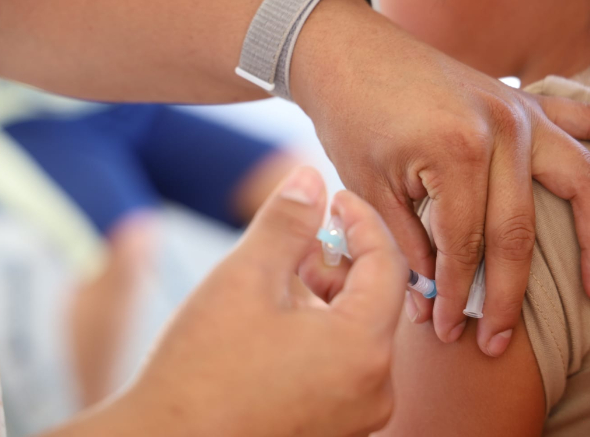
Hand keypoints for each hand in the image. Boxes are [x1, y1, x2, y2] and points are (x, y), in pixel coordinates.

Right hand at [42, 167, 406, 436]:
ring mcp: (357, 416)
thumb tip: (310, 178)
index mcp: (363, 349)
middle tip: (301, 242)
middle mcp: (374, 388)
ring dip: (328, 297)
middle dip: (340, 260)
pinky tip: (279, 324)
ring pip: (358, 332)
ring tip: (281, 284)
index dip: (362, 221)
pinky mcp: (335, 428)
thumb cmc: (201, 369)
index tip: (335, 200)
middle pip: (375, 299)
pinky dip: (323, 333)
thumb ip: (286, 222)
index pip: (388, 263)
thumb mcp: (245, 278)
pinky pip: (345, 365)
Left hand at [291, 0, 589, 355]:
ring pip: (580, 181)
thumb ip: (407, 245)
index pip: (464, 245)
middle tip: (497, 341)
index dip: (455, 294)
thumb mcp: (368, 186)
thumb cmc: (351, 115)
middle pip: (520, 230)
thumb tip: (430, 300)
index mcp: (456, 151)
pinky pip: (587, 117)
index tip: (447, 328)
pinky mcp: (525, 100)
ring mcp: (521, 111)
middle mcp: (502, 130)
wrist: (351, 50)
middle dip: (507, 295)